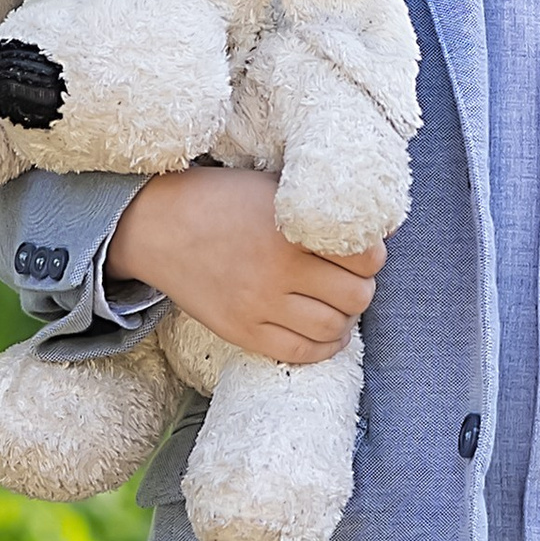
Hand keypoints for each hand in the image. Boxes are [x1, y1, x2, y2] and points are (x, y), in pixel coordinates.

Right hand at [108, 169, 384, 367]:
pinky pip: (299, 353)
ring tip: (333, 304)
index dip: (371, 255)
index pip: (367, 256)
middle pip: (357, 296)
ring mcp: (258, 304)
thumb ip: (320, 206)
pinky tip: (323, 331)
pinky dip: (323, 347)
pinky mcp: (241, 331)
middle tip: (347, 279)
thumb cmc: (222, 201)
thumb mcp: (274, 187)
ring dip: (344, 318)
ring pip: (333, 328)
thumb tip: (382, 230)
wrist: (157, 226)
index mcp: (291, 227)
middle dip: (360, 288)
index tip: (359, 252)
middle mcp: (277, 268)